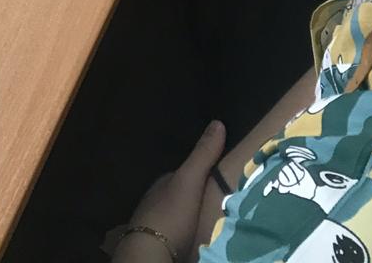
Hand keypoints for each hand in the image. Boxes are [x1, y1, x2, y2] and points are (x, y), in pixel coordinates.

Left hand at [112, 121, 225, 262]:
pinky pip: (177, 233)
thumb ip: (202, 155)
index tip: (220, 177)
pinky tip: (197, 237)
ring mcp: (156, 223)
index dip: (201, 173)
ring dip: (193, 216)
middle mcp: (156, 200)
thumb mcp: (189, 181)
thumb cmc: (170, 213)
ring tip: (214, 220)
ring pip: (179, 215)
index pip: (184, 173)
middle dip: (197, 196)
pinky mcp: (159, 243)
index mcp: (163, 184)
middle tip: (221, 202)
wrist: (150, 253)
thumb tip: (217, 121)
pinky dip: (187, 232)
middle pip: (182, 195)